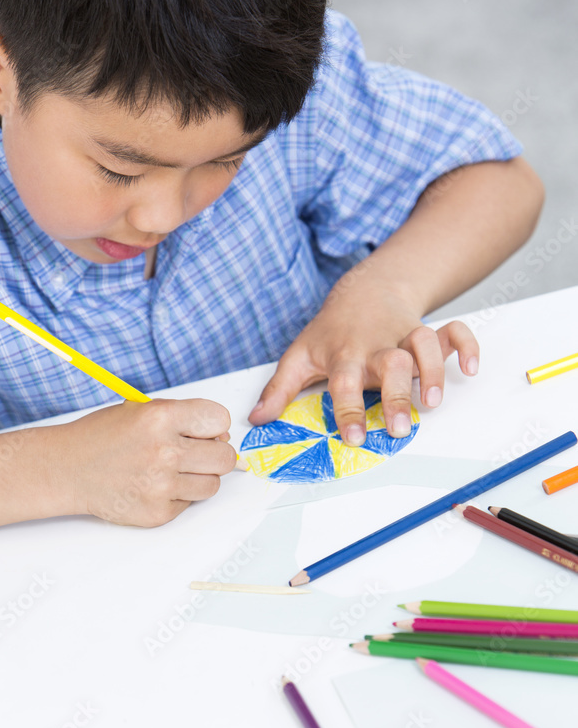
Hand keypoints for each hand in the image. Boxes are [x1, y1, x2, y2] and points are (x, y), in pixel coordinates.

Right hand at [59, 398, 236, 526]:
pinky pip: (189, 503)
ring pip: (212, 484)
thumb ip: (184, 419)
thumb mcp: (142, 410)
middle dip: (214, 455)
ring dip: (197, 477)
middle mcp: (163, 452)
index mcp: (160, 417)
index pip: (219, 420)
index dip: (214, 426)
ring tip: (170, 470)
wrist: (68, 469)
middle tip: (193, 454)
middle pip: (225, 458)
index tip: (203, 431)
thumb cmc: (105, 436)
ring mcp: (161, 486)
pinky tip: (153, 485)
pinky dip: (177, 495)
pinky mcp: (158, 513)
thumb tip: (222, 437)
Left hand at [248, 286, 478, 444]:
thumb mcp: (299, 355)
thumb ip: (280, 389)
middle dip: (396, 396)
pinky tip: (471, 369)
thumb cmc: (331, 331)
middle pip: (390, 364)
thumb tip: (257, 419)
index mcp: (344, 354)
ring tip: (432, 403)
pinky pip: (454, 333)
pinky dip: (466, 347)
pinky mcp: (428, 331)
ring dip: (433, 372)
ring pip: (424, 345)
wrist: (364, 289)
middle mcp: (377, 345)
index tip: (353, 438)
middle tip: (398, 429)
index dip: (349, 410)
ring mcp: (404, 336)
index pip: (344, 381)